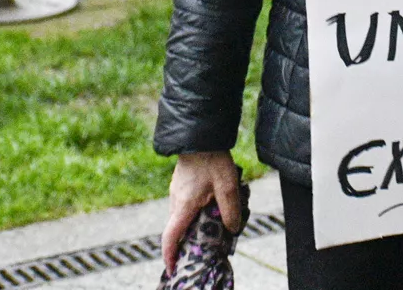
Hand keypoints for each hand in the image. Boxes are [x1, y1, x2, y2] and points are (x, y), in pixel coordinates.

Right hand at [161, 151, 241, 275]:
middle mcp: (176, 200)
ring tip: (207, 230)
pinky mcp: (180, 184)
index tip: (172, 268)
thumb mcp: (228, 186)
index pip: (170, 237)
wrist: (201, 135)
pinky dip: (190, 214)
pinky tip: (207, 208)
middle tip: (197, 252)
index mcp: (184, 205)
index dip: (169, 255)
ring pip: (179, 217)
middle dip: (182, 244)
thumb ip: (230, 210)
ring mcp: (176, 191)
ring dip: (188, 227)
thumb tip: (232, 230)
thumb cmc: (213, 160)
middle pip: (175, 229)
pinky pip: (182, 206)